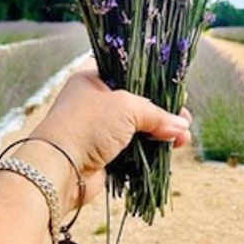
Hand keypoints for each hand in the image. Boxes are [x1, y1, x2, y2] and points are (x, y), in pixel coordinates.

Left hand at [18, 61, 191, 213]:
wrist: (59, 169)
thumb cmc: (87, 125)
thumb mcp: (127, 107)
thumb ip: (156, 114)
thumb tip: (181, 126)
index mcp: (93, 78)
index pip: (130, 73)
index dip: (155, 83)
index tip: (176, 93)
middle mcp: (95, 101)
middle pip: (138, 103)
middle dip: (163, 113)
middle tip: (185, 121)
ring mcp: (98, 129)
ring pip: (138, 128)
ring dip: (161, 133)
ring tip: (183, 139)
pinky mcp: (103, 154)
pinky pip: (133, 148)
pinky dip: (151, 150)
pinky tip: (169, 150)